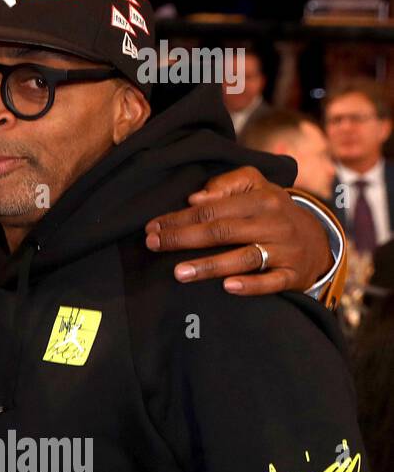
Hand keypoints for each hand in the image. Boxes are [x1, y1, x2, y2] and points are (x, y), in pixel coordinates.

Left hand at [144, 166, 329, 294]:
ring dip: (209, 265)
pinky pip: (272, 282)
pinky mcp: (294, 274)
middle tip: (153, 245)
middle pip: (222, 231)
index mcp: (262, 199)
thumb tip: (195, 198)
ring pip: (243, 257)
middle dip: (184, 238)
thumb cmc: (273, 212)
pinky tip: (227, 287)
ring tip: (179, 273)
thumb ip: (227, 184)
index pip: (212, 209)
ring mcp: (285, 250)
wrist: (319, 240)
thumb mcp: (257, 187)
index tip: (152, 227)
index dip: (179, 218)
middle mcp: (274, 223)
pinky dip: (251, 285)